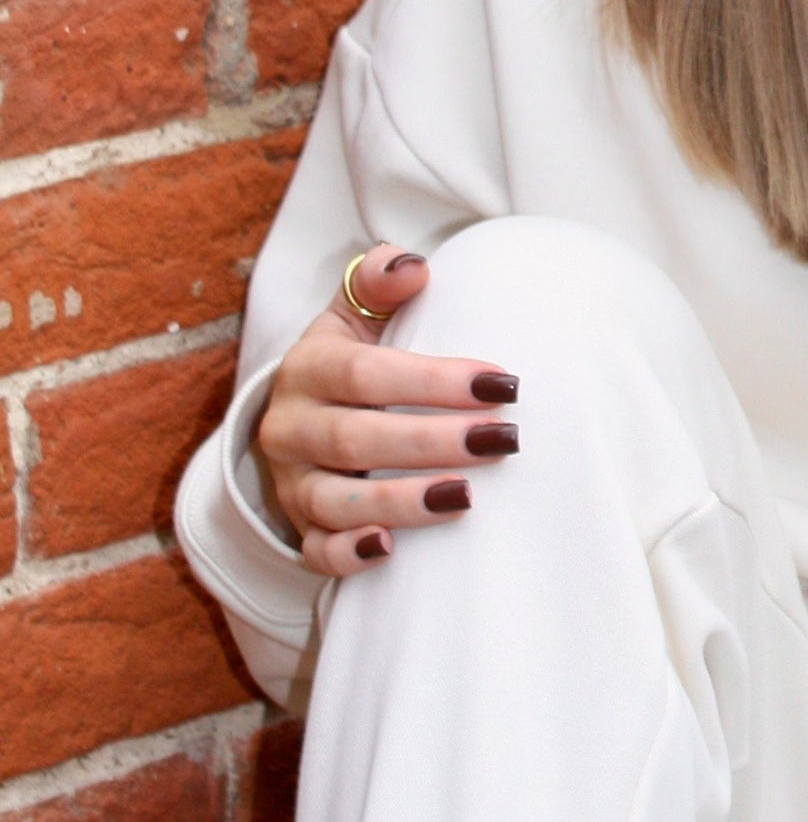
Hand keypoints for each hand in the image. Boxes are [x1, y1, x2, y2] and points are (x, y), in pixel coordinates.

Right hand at [256, 244, 520, 576]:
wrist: (304, 411)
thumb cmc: (351, 359)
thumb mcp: (356, 314)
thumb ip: (380, 282)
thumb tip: (413, 266)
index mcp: (308, 368)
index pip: (366, 374)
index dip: (432, 381)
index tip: (501, 384)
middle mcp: (291, 427)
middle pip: (356, 439)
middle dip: (433, 442)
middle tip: (503, 441)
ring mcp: (292, 483)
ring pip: (336, 500)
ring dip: (402, 502)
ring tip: (465, 498)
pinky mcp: (300, 526)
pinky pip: (315, 550)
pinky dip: (347, 555)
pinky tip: (389, 551)